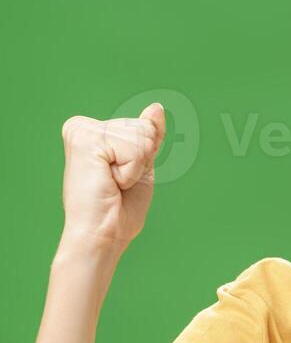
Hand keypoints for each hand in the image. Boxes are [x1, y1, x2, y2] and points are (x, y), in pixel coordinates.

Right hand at [60, 103, 166, 256]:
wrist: (102, 235)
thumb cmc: (119, 207)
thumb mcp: (142, 165)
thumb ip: (148, 135)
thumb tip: (156, 107)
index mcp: (92, 131)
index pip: (144, 126)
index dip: (145, 157)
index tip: (120, 177)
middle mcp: (82, 126)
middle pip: (145, 128)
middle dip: (142, 161)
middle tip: (117, 182)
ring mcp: (81, 131)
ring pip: (142, 137)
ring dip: (136, 167)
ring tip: (112, 183)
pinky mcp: (85, 140)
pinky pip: (134, 149)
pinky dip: (131, 171)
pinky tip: (110, 181)